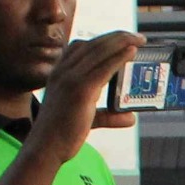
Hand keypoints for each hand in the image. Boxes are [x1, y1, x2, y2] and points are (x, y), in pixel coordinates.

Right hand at [30, 30, 144, 162]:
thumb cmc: (61, 135)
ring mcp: (70, 78)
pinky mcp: (80, 90)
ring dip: (122, 41)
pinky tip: (131, 51)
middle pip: (93, 44)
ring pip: (99, 51)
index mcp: (59, 73)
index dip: (102, 39)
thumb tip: (130, 118)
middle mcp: (63, 71)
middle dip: (117, 37)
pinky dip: (119, 56)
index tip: (120, 38)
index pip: (80, 46)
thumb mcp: (86, 118)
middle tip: (138, 37)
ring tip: (139, 39)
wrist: (45, 147)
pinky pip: (103, 67)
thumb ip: (108, 115)